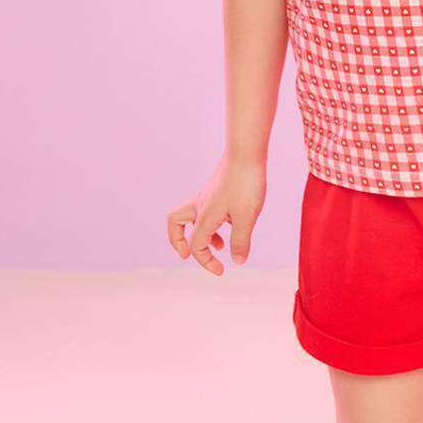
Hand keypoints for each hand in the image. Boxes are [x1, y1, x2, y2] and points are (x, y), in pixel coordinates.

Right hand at [166, 154, 266, 275]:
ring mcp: (207, 195)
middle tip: (189, 255)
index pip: (196, 246)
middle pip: (175, 224)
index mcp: (204, 216)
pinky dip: (213, 220)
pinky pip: (206, 208)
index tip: (222, 270)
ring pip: (191, 216)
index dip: (206, 262)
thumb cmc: (246, 183)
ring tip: (219, 244)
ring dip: (200, 233)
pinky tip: (232, 221)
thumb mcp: (247, 217)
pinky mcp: (216, 188)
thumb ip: (240, 241)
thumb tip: (237, 261)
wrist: (246, 151)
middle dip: (178, 242)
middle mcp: (200, 205)